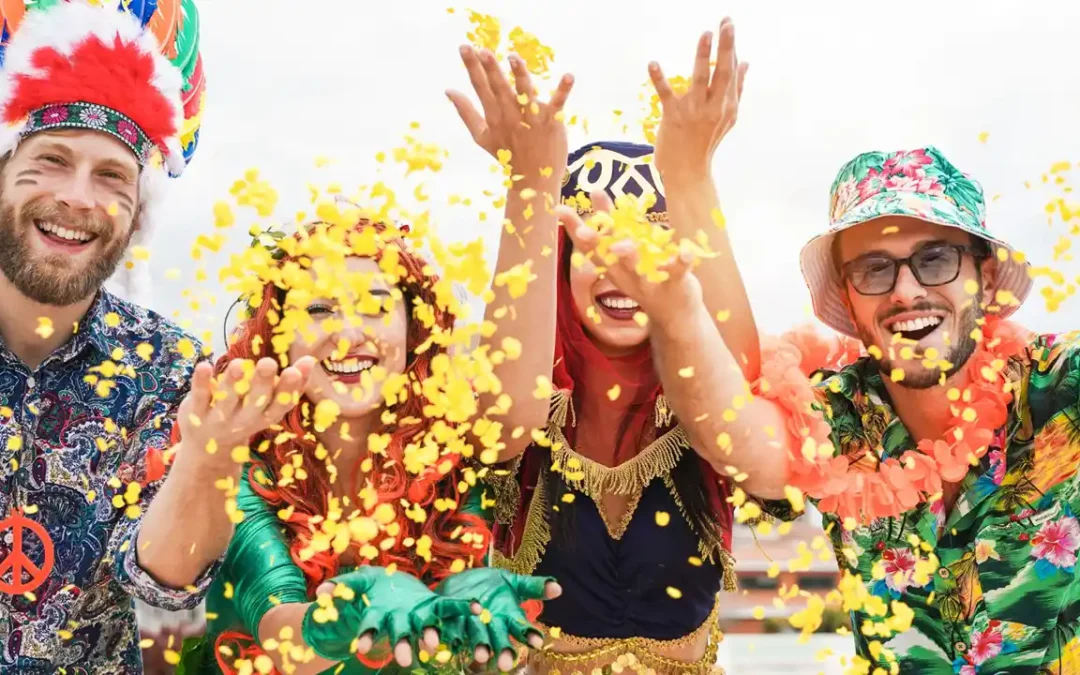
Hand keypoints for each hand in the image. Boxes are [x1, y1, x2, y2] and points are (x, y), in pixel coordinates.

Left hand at [177, 356, 314, 467]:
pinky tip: (204, 365)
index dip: (288, 389)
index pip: (280, 405)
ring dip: (233, 382)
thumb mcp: (268, 406)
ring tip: (239, 364)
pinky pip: (199, 397)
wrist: (207, 451)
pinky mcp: (195, 413)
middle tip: (268, 363)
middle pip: (255, 403)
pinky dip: (201, 382)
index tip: (295, 370)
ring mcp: (219, 418)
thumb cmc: (245, 417)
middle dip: (262, 383)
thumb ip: (289, 386)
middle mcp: (244, 421)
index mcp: (265, 417)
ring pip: (227, 399)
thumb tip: (309, 360)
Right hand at [301, 567, 472, 666]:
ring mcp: (418, 616)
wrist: (393, 586)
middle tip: (408, 662)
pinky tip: (477, 607)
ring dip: (430, 638)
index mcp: (379, 615)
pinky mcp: (435, 606)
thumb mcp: (357, 583)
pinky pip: (450, 607)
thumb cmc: (372, 588)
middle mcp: (399, 621)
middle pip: (400, 636)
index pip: (370, 627)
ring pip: (425, 630)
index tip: (361, 647)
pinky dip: (464, 607)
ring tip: (434, 648)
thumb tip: (321, 593)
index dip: (366, 636)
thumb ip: (342, 587)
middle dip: (403, 647)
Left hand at [435, 568, 560, 671]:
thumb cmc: (493, 585)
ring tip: (480, 657)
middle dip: (503, 651)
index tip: (537, 642)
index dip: (529, 635)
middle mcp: (491, 626)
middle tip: (506, 664)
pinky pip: (451, 631)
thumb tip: (558, 588)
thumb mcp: (513, 582)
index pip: (521, 628)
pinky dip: (451, 638)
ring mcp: (471, 626)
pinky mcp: (451, 623)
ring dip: (479, 648)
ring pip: (476, 639)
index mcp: (508, 617)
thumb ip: (533, 586)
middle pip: (499, 640)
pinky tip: (451, 642)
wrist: (462, 580)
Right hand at [447, 46, 573, 176]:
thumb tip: (449, 90)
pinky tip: (569, 76)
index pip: (480, 87)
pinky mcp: (552, 121)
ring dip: (520, 75)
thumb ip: (465, 112)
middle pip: (499, 88)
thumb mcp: (481, 136)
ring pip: (525, 93)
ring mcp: (532, 119)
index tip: (465, 47)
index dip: (472, 67)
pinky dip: (563, 91)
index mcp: (494, 116)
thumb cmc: (507, 154)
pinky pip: (558, 104)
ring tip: (513, 58)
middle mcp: (511, 116)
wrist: (533, 179)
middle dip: (490, 68)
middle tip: (482, 50)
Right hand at [558, 192, 703, 323]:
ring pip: (637, 267)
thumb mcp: (625, 253)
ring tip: (624, 245)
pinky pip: (677, 270)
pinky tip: (686, 250)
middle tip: (586, 231)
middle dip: (596, 243)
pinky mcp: (674, 283)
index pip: (588, 245)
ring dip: (630, 255)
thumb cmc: (646, 277)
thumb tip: (595, 190)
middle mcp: (626, 274)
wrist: (674, 317)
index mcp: (612, 265)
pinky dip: (682, 260)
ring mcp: (649, 280)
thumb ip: (613, 224)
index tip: (560, 209)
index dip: (574, 228)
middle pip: (608, 255)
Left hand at [650, 18, 747, 179]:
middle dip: (726, 47)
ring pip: (700, 80)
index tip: (729, 25)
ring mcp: (693, 111)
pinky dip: (659, 78)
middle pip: (722, 73)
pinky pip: (666, 94)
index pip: (731, 72)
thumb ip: (737, 89)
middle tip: (727, 23)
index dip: (731, 48)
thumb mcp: (727, 117)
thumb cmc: (705, 141)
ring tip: (705, 34)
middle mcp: (713, 107)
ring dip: (702, 56)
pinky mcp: (673, 116)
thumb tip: (746, 63)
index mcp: (727, 105)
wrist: (688, 172)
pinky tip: (653, 63)